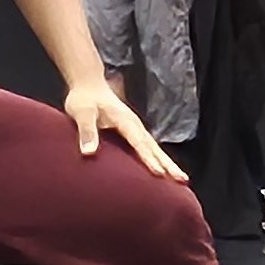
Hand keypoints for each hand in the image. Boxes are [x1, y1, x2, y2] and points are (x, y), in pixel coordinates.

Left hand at [63, 78, 185, 180]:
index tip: (159, 173)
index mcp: (125, 120)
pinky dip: (158, 159)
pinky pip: (148, 147)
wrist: (88, 85)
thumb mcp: (82, 113)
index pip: (139, 143)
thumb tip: (89, 153)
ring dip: (168, 164)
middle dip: (169, 164)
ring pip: (155, 148)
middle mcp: (134, 125)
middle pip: (154, 147)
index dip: (148, 159)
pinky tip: (164, 170)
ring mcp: (135, 128)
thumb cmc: (83, 99)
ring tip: (181, 179)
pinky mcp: (132, 131)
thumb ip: (87, 131)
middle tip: (182, 180)